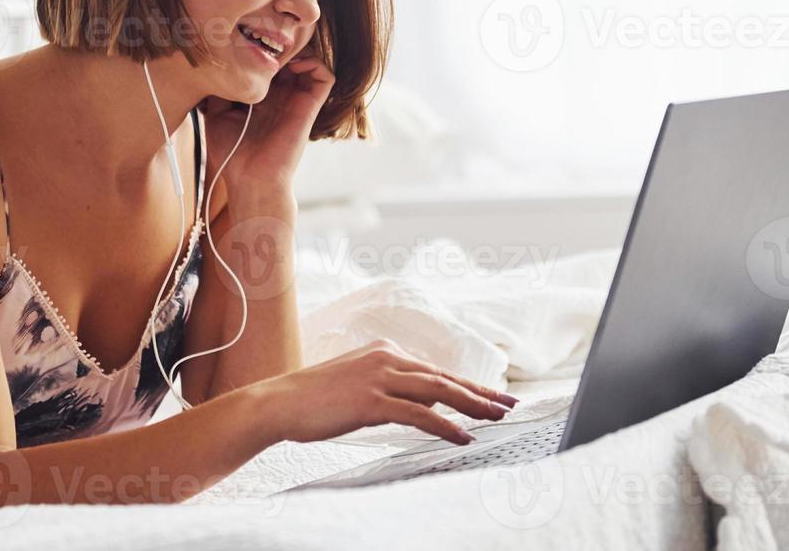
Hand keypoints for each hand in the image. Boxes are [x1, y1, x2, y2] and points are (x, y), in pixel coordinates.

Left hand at [202, 44, 333, 190]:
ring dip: (298, 49)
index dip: (262, 45)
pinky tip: (292, 66)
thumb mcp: (217, 113)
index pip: (269, 60)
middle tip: (265, 36)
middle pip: (290, 56)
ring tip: (279, 51)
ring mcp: (298, 99)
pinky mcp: (310, 106)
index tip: (248, 38)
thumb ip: (221, 88)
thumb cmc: (233, 152)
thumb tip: (216, 63)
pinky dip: (314, 62)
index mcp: (262, 95)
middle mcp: (282, 94)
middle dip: (280, 42)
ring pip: (310, 60)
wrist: (251, 178)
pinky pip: (325, 75)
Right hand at [246, 338, 519, 445]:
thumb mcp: (359, 387)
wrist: (279, 403)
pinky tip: (463, 436)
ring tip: (497, 418)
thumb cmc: (315, 399)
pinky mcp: (370, 401)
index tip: (494, 395)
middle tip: (510, 404)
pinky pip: (418, 414)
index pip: (437, 370)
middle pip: (445, 377)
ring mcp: (378, 378)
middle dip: (481, 392)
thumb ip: (393, 391)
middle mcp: (386, 358)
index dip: (469, 385)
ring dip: (472, 405)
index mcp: (384, 352)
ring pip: (438, 391)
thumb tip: (428, 407)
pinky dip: (445, 425)